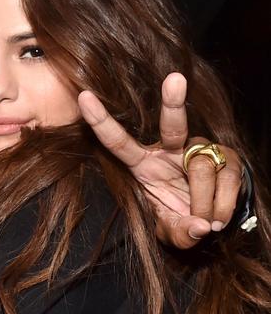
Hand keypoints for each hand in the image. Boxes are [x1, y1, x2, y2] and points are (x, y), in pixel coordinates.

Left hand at [78, 74, 242, 248]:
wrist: (214, 218)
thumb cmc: (181, 218)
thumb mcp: (173, 231)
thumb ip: (181, 233)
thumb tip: (199, 228)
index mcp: (144, 164)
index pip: (118, 142)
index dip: (101, 121)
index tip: (84, 96)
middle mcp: (172, 150)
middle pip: (173, 125)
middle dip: (173, 102)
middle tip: (174, 79)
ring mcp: (201, 150)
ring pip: (202, 169)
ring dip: (204, 203)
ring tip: (207, 222)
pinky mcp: (228, 157)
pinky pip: (227, 179)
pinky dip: (224, 205)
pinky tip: (219, 216)